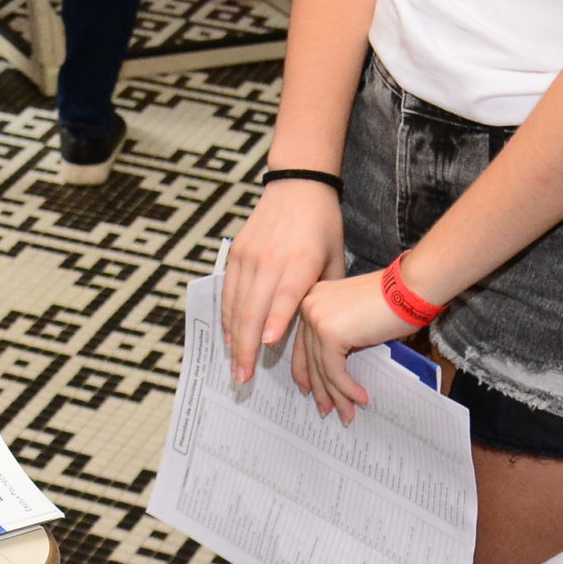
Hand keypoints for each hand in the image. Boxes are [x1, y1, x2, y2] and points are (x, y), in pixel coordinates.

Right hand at [221, 178, 347, 383]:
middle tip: (244, 377)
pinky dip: (228, 316)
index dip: (275, 320)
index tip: (266, 345)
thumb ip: (323, 296)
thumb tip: (320, 338)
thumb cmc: (323, 228)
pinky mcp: (237, 252)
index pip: (285, 295)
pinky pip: (229, 291)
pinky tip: (230, 337)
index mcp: (302, 261)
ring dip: (234, 338)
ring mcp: (249, 255)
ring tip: (235, 366)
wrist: (298, 186)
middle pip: (253, 308)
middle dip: (247, 347)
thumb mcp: (335, 260)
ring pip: (236, 304)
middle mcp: (271, 258)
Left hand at [293, 269, 416, 421]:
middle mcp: (308, 306)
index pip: (302, 343)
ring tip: (348, 414)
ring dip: (337, 395)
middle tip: (329, 411)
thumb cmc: (392, 301)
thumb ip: (339, 336)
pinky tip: (361, 398)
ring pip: (322, 368)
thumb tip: (333, 372)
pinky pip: (335, 371)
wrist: (409, 289)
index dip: (306, 372)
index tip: (311, 392)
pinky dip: (347, 388)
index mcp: (312, 300)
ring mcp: (316, 318)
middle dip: (321, 389)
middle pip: (310, 358)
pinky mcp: (330, 333)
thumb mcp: (355, 318)